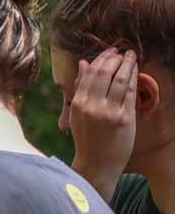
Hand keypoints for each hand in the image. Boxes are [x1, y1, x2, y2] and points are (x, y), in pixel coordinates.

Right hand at [71, 48, 136, 187]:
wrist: (96, 163)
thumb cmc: (87, 138)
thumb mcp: (78, 112)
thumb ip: (81, 87)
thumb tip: (83, 63)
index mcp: (78, 103)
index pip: (90, 73)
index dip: (101, 58)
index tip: (110, 51)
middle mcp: (92, 106)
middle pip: (104, 73)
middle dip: (115, 58)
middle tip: (121, 51)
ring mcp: (109, 112)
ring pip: (119, 79)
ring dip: (127, 64)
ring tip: (131, 56)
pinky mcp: (124, 118)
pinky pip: (130, 92)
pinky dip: (133, 77)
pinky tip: (135, 70)